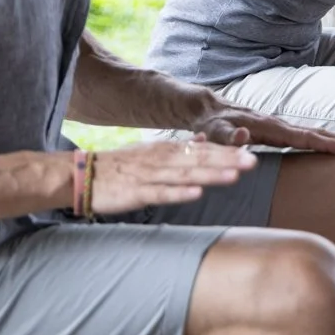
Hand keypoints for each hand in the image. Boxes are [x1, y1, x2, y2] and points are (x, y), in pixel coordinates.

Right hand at [90, 139, 259, 214]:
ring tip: (234, 175)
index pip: (202, 150)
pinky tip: (197, 193)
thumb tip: (204, 140)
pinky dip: (179, 193)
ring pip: (184, 175)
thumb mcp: (151, 152)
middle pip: (199, 160)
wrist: (81, 174)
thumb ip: (179, 148)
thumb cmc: (121, 166)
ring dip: (210, 175)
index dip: (227, 152)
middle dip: (226, 161)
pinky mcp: (136, 193)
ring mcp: (149, 176)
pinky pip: (160, 193)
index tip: (251, 153)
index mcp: (166, 149)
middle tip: (253, 161)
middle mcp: (161, 159)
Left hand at [192, 102, 334, 155]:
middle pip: (316, 132)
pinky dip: (324, 140)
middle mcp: (278, 124)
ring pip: (314, 133)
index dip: (325, 144)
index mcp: (267, 127)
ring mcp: (279, 126)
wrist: (206, 109)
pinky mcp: (277, 131)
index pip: (302, 136)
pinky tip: (334, 147)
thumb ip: (224, 137)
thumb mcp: (211, 132)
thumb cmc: (208, 124)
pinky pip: (306, 136)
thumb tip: (243, 137)